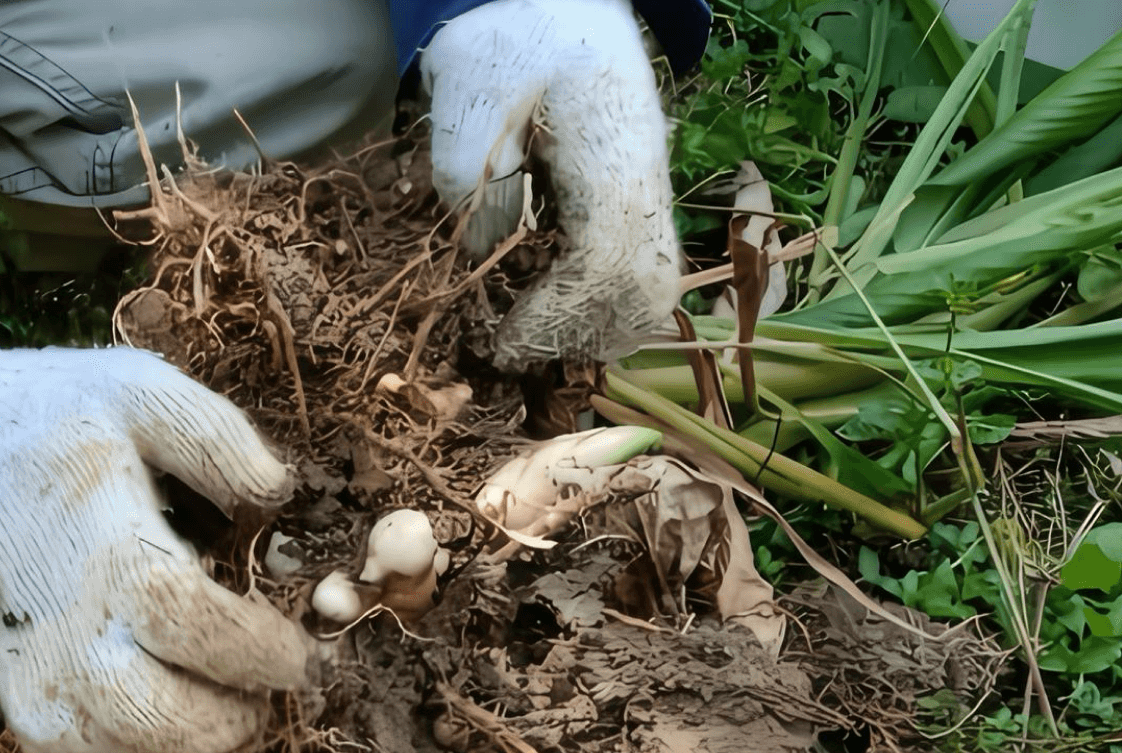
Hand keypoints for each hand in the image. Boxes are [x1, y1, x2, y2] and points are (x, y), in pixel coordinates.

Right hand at [0, 334, 309, 752]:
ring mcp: (37, 679)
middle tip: (263, 684)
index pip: (207, 635)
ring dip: (188, 732)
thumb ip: (219, 438)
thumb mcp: (140, 391)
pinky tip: (151, 694)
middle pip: (172, 722)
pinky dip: (133, 741)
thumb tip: (279, 493)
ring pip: (133, 749)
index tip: (303, 654)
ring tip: (213, 688)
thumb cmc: (45, 418)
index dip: (267, 655)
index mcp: (113, 559)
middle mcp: (72, 638)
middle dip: (237, 715)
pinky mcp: (14, 701)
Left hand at [422, 0, 681, 365]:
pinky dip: (602, 307)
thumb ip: (474, 184)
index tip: (500, 342)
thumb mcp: (468, 102)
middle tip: (511, 349)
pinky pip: (643, 272)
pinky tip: (550, 309)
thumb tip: (485, 259)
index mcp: (609, 147)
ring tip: (530, 336)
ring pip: (653, 290)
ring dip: (594, 329)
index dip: (553, 315)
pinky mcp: (640, 198)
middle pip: (643, 290)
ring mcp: (652, 187)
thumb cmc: (504, 46)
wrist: (553, 6)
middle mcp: (647, 173)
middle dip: (576, 335)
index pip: (603, 260)